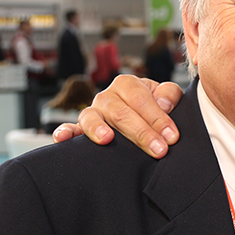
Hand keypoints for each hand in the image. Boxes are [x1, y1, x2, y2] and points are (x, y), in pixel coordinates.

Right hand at [51, 75, 183, 155]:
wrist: (140, 116)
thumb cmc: (154, 106)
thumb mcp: (165, 96)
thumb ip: (169, 95)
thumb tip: (164, 105)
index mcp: (127, 85)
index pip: (141, 99)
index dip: (157, 118)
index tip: (171, 136)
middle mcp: (107, 97)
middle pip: (121, 112)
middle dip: (141, 132)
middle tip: (159, 149)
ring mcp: (93, 112)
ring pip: (92, 117)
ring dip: (99, 129)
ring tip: (107, 139)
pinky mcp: (81, 129)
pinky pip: (70, 129)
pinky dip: (65, 132)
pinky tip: (62, 139)